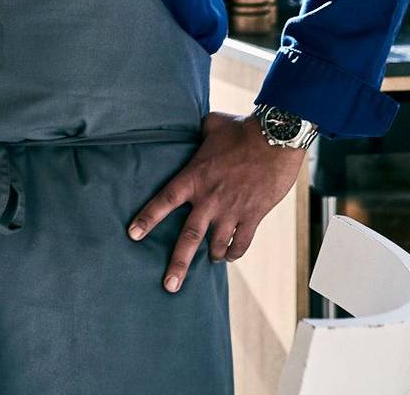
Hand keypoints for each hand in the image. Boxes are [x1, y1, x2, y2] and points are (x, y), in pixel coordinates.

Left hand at [128, 111, 304, 291]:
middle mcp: (209, 199)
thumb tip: (197, 125)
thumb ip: (199, 132)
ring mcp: (232, 210)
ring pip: (216, 245)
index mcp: (194, 177)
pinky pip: (241, 243)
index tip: (133, 234)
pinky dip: (234, 253)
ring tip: (208, 260)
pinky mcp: (253, 215)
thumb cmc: (243, 129)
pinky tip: (229, 256)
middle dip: (178, 264)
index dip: (147, 218)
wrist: (276, 139)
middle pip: (189, 237)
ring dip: (210, 256)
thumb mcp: (212, 125)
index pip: (164, 201)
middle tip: (169, 286)